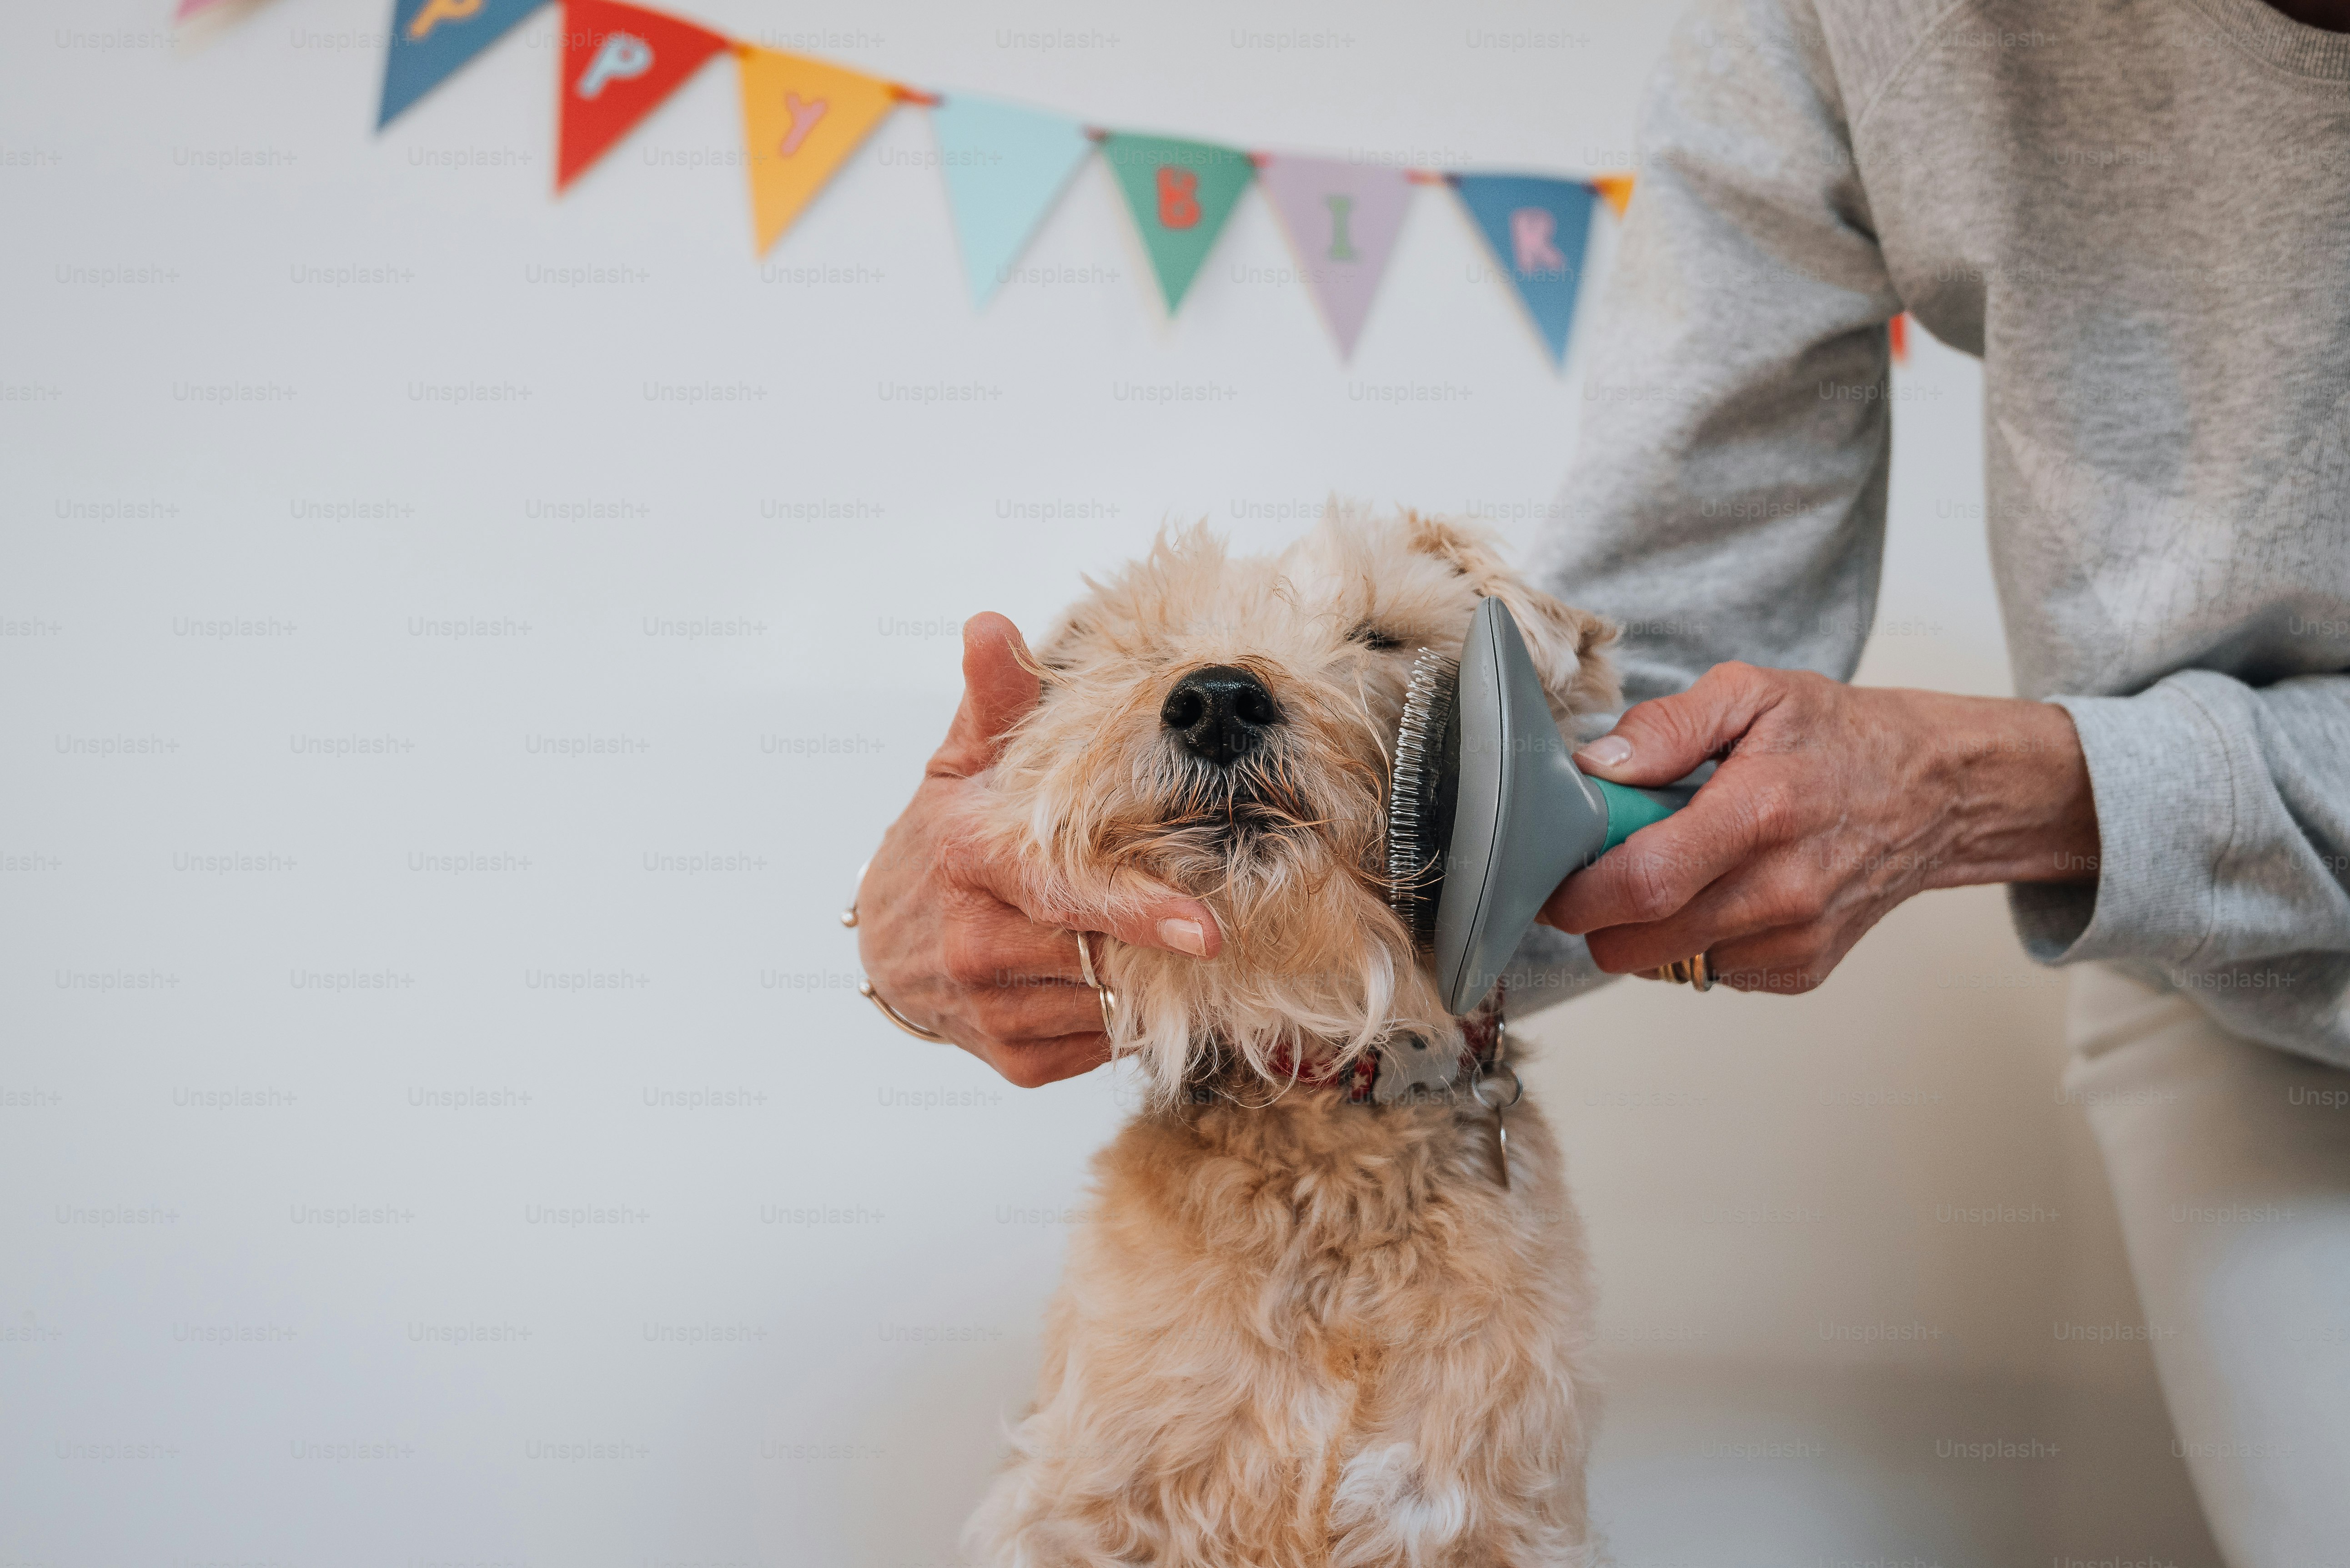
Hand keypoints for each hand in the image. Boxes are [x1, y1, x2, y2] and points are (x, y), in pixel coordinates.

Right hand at [855, 613, 1221, 1086]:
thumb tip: (990, 624)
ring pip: (1109, 1003)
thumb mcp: (961, 767)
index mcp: (972, 861)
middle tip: (1213, 912)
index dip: (1142, 911)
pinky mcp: (1013, 1061)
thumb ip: (993, 700)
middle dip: (1162, 939)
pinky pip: (1100, 1043)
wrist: (884, 944)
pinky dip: (1125, 1015)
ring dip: (1151, 978)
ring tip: (1166, 942)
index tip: (1212, 928)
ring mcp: (991, 1010)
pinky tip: (1124, 979)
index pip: (1067, 893)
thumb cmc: (942, 842)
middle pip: (1101, 952)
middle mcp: (975, 944)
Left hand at [1539, 663, 2098, 993]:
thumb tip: (1595, 767)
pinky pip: (1705, 973)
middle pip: (1634, 944)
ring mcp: (1794, 940)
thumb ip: (1665, 726)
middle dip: (1594, 914)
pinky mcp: (1800, 971)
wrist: (1935, 792)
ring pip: (1661, 965)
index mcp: (1760, 814)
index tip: (1551, 872)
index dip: (1574, 891)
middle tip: (1604, 866)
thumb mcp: (1752, 693)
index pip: (1638, 884)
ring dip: (1641, 928)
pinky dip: (1691, 939)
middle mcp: (1781, 892)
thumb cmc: (1837, 738)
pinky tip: (1720, 890)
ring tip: (1673, 868)